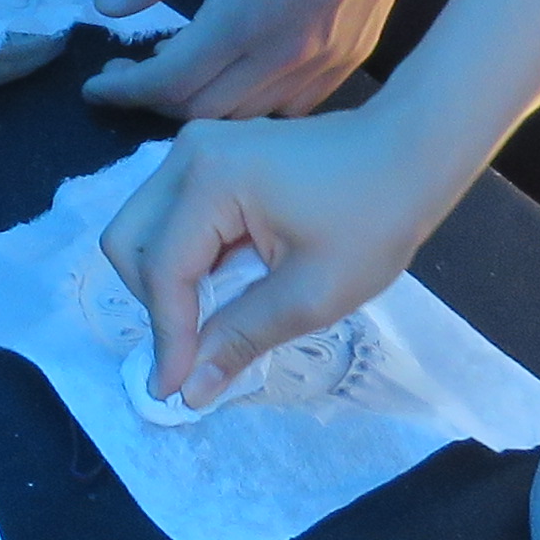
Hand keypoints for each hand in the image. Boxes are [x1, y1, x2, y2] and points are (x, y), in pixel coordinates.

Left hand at [80, 0, 433, 121]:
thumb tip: (106, 6)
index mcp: (245, 18)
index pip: (170, 83)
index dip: (124, 91)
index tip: (95, 86)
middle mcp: (286, 55)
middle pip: (205, 112)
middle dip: (154, 103)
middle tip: (128, 76)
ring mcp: (325, 63)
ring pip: (249, 116)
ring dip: (203, 108)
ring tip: (176, 75)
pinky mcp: (350, 58)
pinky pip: (291, 107)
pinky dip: (251, 104)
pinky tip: (234, 75)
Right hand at [95, 104, 464, 411]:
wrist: (410, 153)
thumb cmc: (373, 220)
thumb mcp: (312, 294)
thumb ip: (241, 338)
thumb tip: (191, 392)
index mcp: (209, 179)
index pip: (162, 269)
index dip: (167, 336)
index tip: (176, 390)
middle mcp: (187, 154)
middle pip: (130, 241)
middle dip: (155, 302)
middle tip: (196, 345)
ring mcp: (196, 148)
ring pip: (145, 228)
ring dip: (169, 281)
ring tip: (218, 314)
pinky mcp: (211, 154)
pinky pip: (173, 215)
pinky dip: (187, 257)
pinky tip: (230, 280)